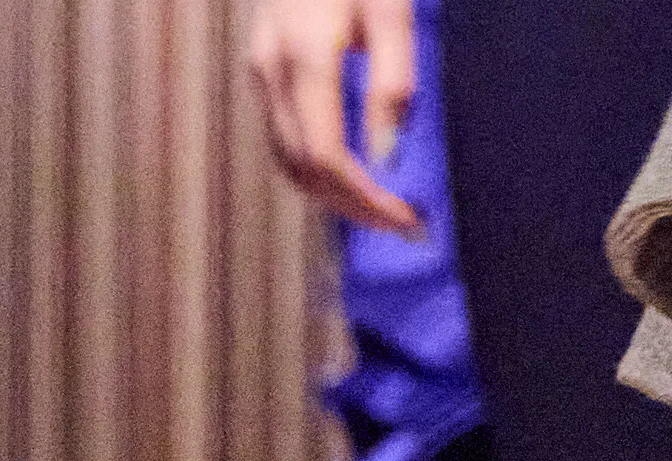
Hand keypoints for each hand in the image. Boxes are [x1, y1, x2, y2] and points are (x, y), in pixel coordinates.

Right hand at [243, 0, 421, 235]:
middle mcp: (271, 70)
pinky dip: (317, 169)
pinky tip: (357, 175)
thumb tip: (387, 156)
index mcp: (305, 58)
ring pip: (286, 159)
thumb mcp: (390, 11)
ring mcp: (260, 68)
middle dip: (354, 209)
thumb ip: (390, 82)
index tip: (410, 221)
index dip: (367, 201)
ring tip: (385, 210)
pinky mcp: (264, 65)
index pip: (327, 158)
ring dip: (334, 197)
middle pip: (302, 170)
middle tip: (406, 227)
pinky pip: (284, 136)